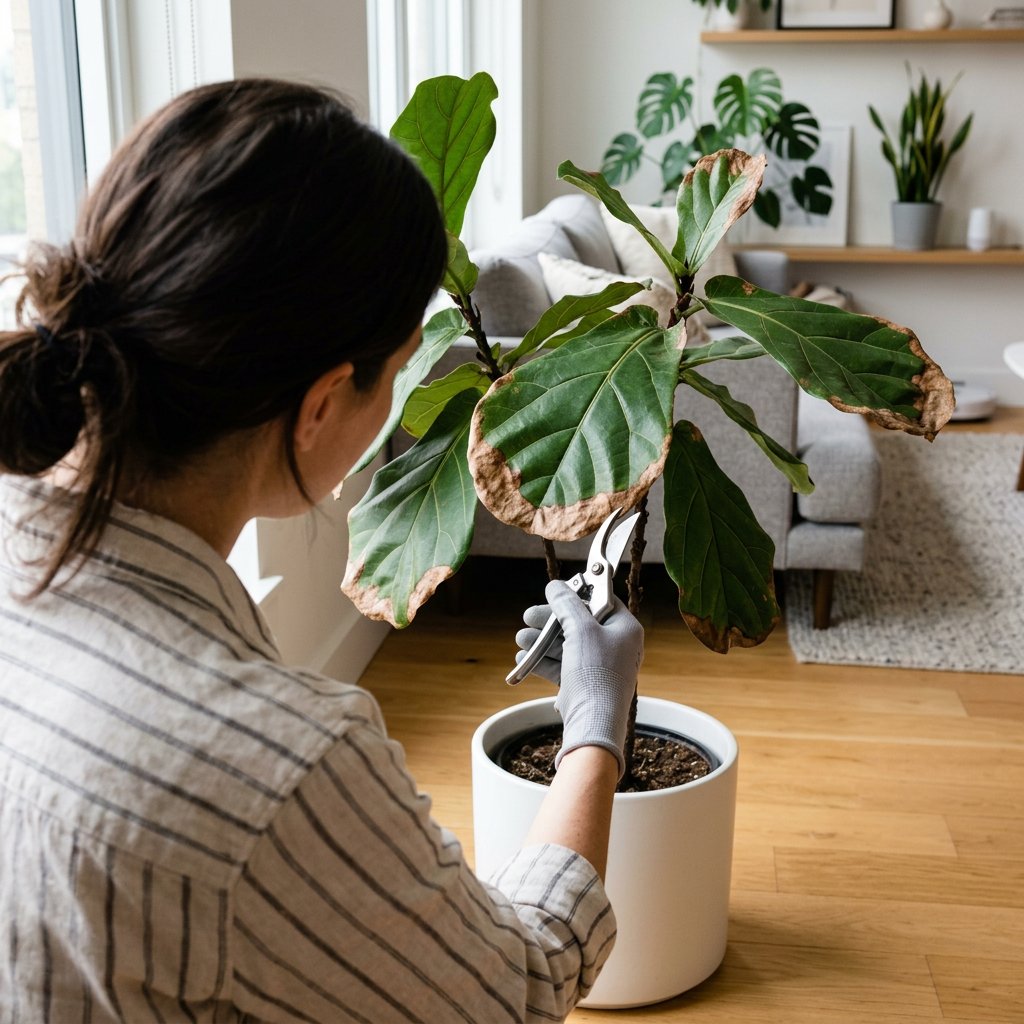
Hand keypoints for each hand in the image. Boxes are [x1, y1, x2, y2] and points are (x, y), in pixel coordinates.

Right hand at [514, 579, 643, 776]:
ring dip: (542, 640)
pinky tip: (524, 658)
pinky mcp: (585, 683)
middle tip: (529, 616)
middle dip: (550, 621)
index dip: (578, 593)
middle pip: (579, 622)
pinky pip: (562, 665)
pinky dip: (543, 660)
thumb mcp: (580, 630)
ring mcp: (600, 665)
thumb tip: (556, 587)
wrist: (593, 723)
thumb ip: (567, 605)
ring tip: (521, 639)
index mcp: (625, 629)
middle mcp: (615, 645)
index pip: (601, 600)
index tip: (556, 590)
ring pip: (567, 644)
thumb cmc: (595, 674)